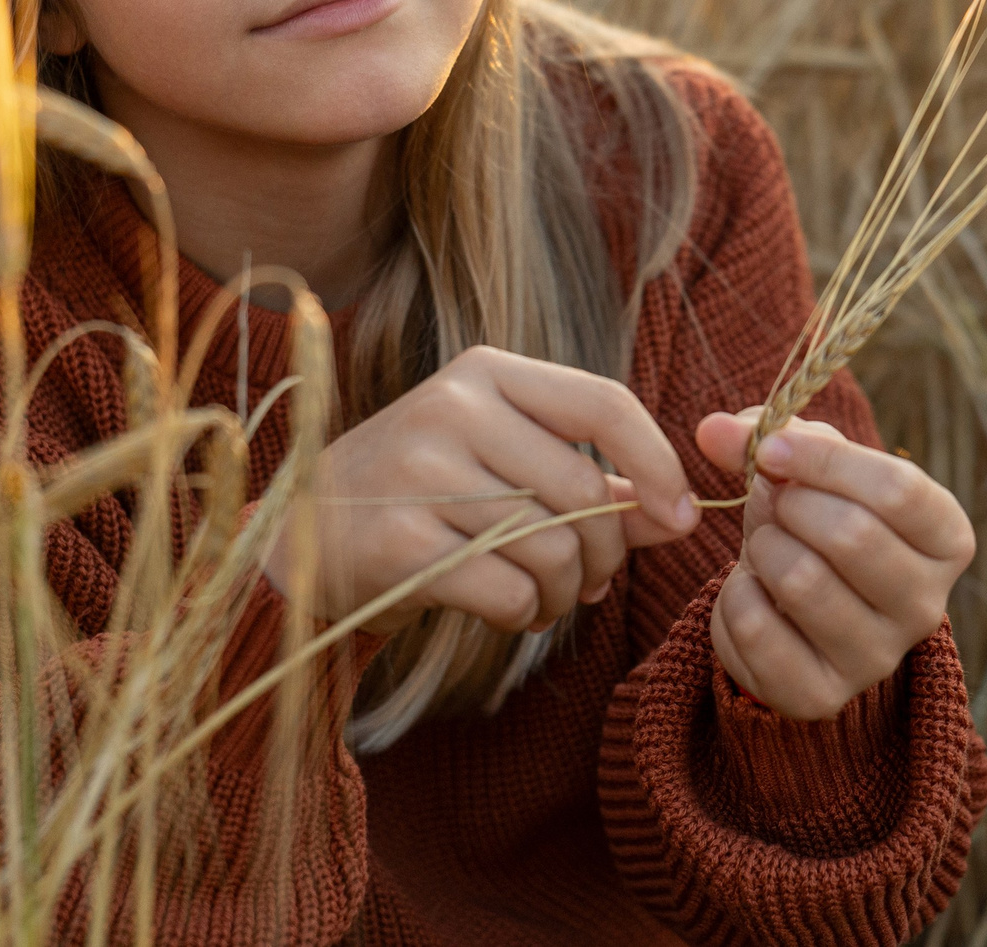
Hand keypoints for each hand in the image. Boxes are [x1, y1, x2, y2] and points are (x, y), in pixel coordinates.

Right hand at [267, 346, 697, 634]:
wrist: (303, 539)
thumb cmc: (424, 497)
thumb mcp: (505, 466)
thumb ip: (597, 482)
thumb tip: (683, 517)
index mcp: (487, 373)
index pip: (605, 402)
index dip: (659, 462)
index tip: (682, 516)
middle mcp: (453, 408)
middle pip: (586, 490)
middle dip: (606, 554)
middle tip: (586, 582)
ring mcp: (420, 471)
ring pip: (554, 546)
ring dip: (566, 592)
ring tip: (545, 599)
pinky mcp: (399, 541)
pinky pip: (510, 590)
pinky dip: (526, 614)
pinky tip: (507, 611)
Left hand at [696, 408, 974, 719]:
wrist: (795, 610)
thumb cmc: (814, 519)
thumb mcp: (807, 466)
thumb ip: (765, 436)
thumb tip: (713, 430)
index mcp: (947, 540)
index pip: (899, 489)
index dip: (823, 458)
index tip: (772, 449)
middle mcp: (926, 606)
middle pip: (852, 535)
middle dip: (789, 505)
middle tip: (775, 505)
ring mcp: (877, 659)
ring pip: (801, 580)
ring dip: (762, 548)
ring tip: (766, 548)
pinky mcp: (821, 696)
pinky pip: (756, 628)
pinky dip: (734, 596)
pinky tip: (750, 593)